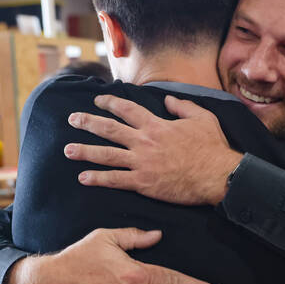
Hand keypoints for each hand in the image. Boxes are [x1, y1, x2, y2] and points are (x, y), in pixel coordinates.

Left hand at [64, 95, 242, 205]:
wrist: (216, 175)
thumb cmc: (211, 147)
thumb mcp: (202, 117)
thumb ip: (182, 106)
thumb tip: (168, 100)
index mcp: (156, 125)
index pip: (126, 109)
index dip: (109, 103)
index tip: (97, 100)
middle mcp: (144, 142)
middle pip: (109, 130)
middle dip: (88, 123)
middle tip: (71, 119)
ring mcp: (142, 163)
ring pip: (106, 155)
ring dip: (85, 152)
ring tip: (67, 150)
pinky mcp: (144, 183)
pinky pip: (116, 180)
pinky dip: (98, 179)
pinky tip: (83, 177)